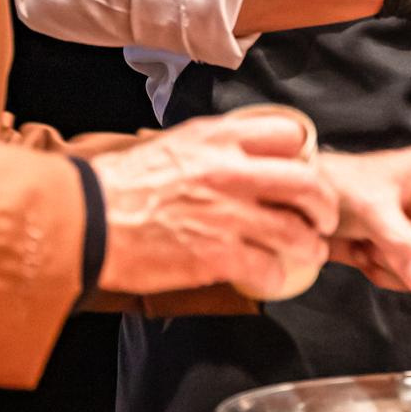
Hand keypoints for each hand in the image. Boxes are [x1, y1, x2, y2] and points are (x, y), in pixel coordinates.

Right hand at [91, 112, 335, 298]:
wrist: (86, 220)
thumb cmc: (118, 185)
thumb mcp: (170, 146)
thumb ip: (210, 149)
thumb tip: (233, 156)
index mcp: (218, 140)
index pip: (288, 134)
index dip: (303, 154)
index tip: (304, 169)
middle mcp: (231, 172)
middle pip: (307, 183)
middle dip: (324, 205)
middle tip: (323, 217)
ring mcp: (228, 215)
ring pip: (296, 231)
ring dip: (310, 245)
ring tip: (309, 251)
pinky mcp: (218, 256)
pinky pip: (268, 268)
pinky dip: (276, 276)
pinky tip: (272, 277)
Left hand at [319, 148, 410, 293]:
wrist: (291, 203)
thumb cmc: (333, 184)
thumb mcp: (372, 209)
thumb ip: (402, 244)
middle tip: (386, 243)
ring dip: (395, 266)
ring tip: (366, 247)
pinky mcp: (393, 251)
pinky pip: (406, 277)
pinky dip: (383, 274)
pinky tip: (360, 256)